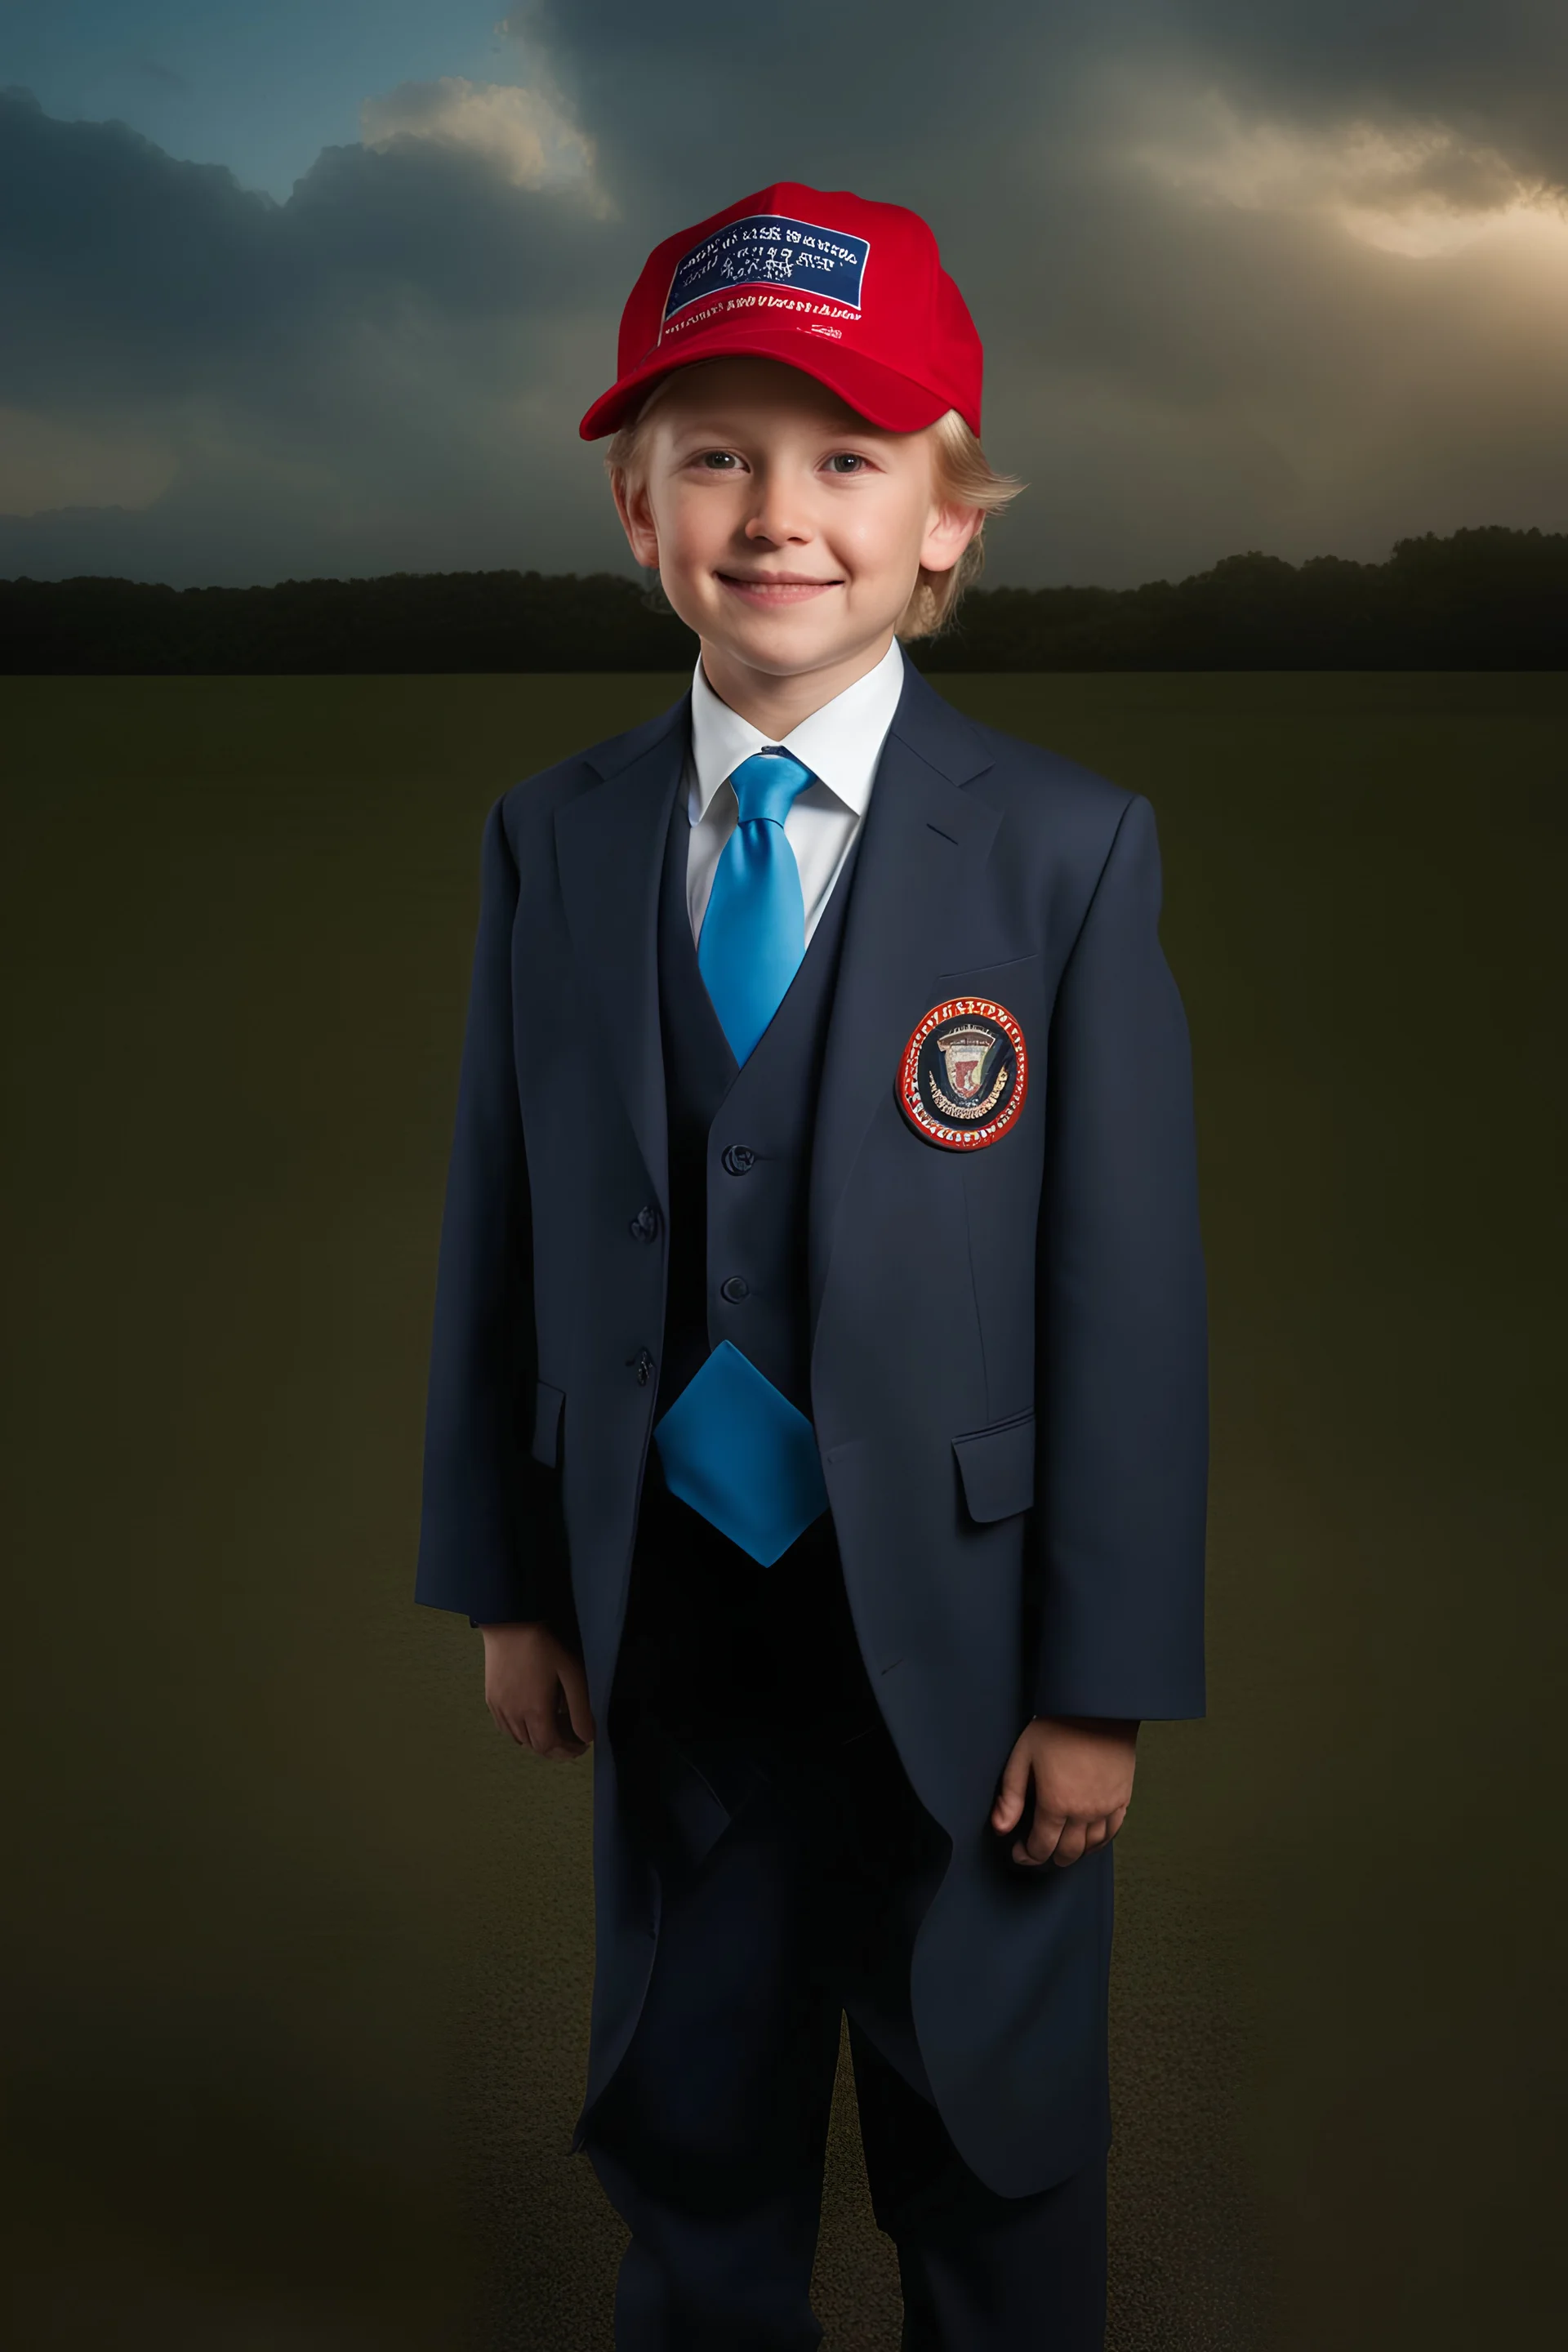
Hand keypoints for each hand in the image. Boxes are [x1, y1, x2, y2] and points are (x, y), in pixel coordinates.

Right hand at [478, 1621, 596, 1758]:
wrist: (508, 1623)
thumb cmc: (543, 1645)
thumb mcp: (571, 1673)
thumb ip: (581, 1708)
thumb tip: (588, 1737)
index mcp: (535, 1712)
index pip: (550, 1748)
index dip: (567, 1753)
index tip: (581, 1746)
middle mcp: (514, 1716)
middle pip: (534, 1747)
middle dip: (555, 1748)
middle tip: (571, 1738)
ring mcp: (499, 1708)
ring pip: (519, 1739)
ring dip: (537, 1741)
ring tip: (554, 1728)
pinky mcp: (490, 1699)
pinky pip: (505, 1727)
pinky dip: (521, 1731)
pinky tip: (531, 1718)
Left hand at [990, 1714, 1137, 1867]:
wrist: (1095, 1708)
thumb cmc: (1056, 1727)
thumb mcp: (1023, 1757)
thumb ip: (1011, 1796)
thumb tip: (1000, 1828)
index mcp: (1056, 1803)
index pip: (1042, 1846)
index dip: (1029, 1855)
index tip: (1020, 1852)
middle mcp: (1084, 1812)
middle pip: (1068, 1852)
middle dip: (1050, 1858)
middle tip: (1038, 1853)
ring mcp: (1106, 1807)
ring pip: (1092, 1846)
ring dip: (1075, 1853)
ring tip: (1062, 1849)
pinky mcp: (1122, 1797)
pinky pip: (1113, 1831)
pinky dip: (1100, 1841)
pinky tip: (1090, 1839)